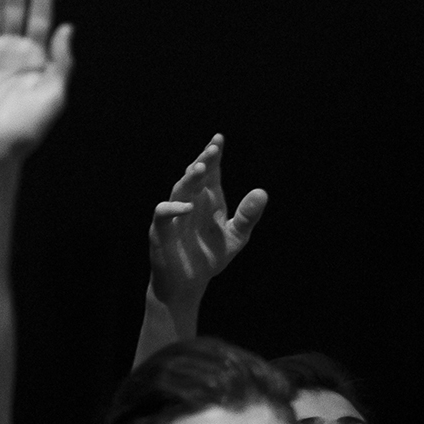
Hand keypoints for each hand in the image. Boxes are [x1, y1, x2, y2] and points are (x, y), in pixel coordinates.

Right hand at [147, 134, 267, 305]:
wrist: (189, 285)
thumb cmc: (210, 257)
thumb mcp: (236, 236)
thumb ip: (248, 215)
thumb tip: (262, 192)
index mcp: (209, 200)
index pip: (211, 172)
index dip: (214, 155)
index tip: (219, 138)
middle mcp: (191, 202)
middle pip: (196, 175)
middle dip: (204, 160)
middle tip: (214, 147)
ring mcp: (175, 215)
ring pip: (179, 189)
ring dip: (190, 178)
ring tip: (201, 167)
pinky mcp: (162, 231)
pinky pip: (163, 214)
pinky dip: (173, 208)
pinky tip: (187, 206)